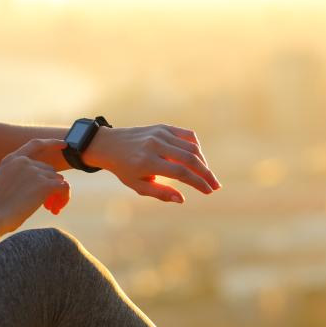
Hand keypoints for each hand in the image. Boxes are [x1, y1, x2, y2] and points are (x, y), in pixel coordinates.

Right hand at [0, 139, 70, 233]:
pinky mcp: (45, 184)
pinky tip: (55, 209)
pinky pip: (64, 188)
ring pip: (58, 180)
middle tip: (48, 205)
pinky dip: (64, 198)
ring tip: (51, 208)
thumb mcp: (6, 185)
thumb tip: (52, 183)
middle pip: (50, 170)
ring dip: (57, 194)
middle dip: (51, 186)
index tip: (64, 145)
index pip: (35, 144)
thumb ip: (23, 178)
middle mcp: (24, 162)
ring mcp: (35, 171)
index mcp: (11, 159)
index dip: (51, 143)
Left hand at [84, 124, 220, 202]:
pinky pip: (187, 135)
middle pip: (190, 158)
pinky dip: (196, 147)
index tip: (208, 191)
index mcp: (147, 162)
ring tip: (207, 175)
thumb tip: (182, 199)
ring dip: (203, 162)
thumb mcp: (138, 186)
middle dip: (206, 173)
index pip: (180, 172)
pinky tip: (199, 159)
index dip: (198, 182)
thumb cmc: (124, 169)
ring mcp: (160, 133)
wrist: (110, 144)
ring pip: (191, 146)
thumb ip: (160, 193)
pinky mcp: (163, 127)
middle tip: (215, 186)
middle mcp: (155, 145)